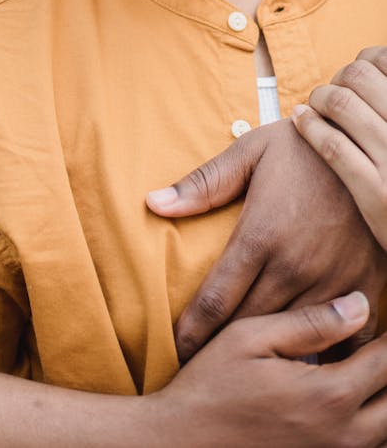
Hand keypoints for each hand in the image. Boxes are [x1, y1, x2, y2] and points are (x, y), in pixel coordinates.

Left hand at [146, 118, 386, 361]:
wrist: (370, 145)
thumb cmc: (305, 147)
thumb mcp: (250, 153)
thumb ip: (203, 184)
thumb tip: (153, 203)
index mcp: (260, 234)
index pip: (215, 301)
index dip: (192, 332)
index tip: (176, 349)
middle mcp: (294, 266)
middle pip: (248, 326)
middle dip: (221, 348)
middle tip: (200, 365)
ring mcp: (333, 280)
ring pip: (292, 339)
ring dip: (268, 355)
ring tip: (245, 372)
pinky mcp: (365, 285)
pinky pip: (342, 337)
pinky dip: (324, 352)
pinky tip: (306, 362)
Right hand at [152, 292, 386, 447]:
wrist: (181, 441)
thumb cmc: (212, 385)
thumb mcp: (251, 338)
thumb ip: (310, 322)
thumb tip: (361, 303)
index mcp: (328, 394)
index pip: (386, 360)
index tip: (384, 307)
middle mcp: (342, 434)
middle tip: (380, 341)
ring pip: (386, 429)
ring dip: (384, 397)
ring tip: (370, 365)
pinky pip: (367, 447)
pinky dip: (371, 422)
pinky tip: (356, 398)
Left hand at [293, 47, 386, 250]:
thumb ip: (385, 102)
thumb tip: (373, 57)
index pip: (384, 59)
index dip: (366, 62)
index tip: (358, 76)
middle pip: (358, 75)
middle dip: (339, 78)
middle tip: (331, 93)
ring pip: (341, 103)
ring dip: (319, 97)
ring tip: (313, 106)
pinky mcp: (378, 194)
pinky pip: (333, 145)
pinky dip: (310, 126)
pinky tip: (300, 121)